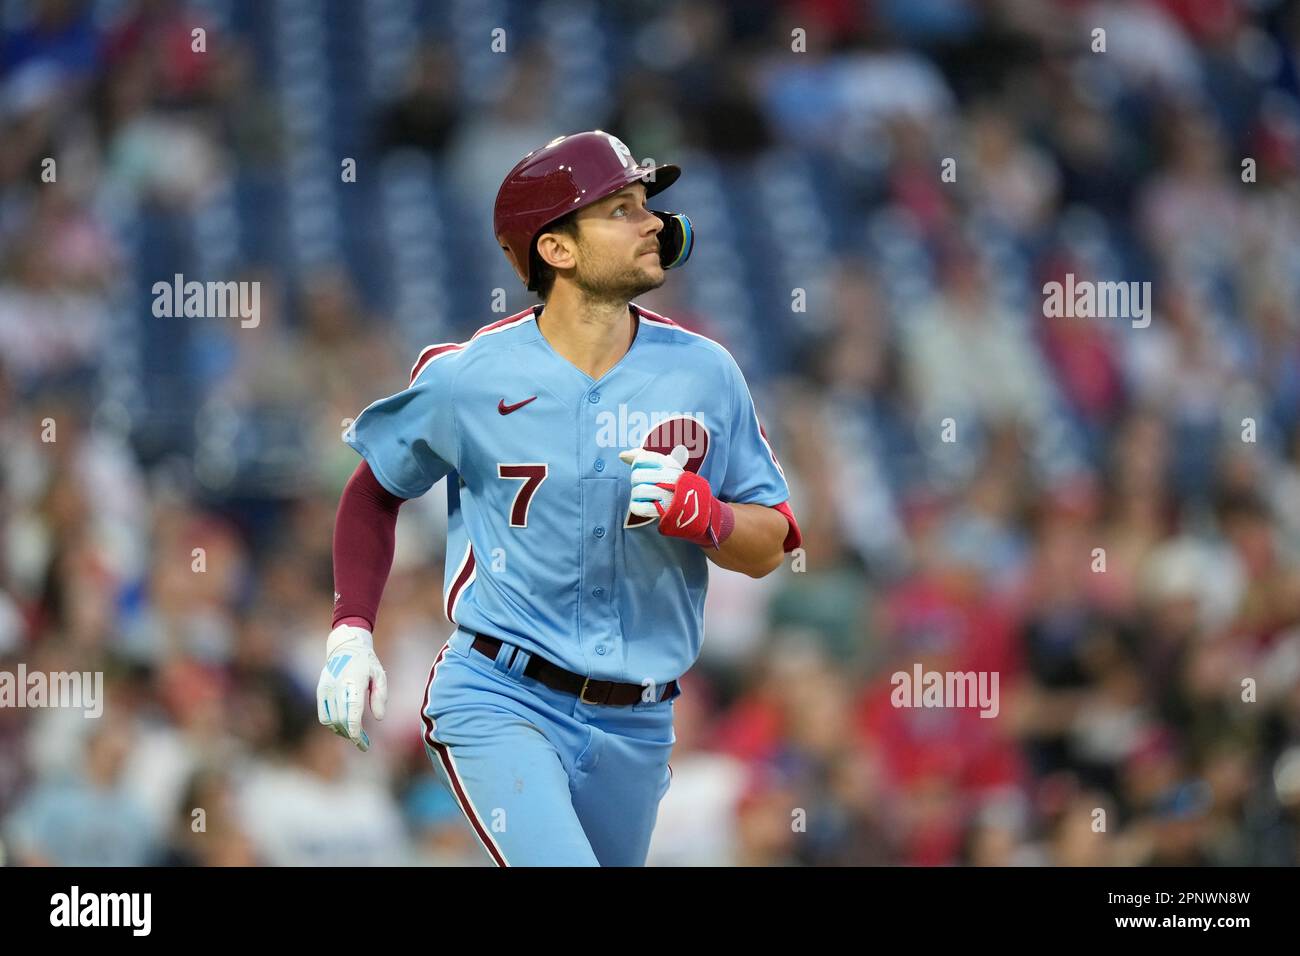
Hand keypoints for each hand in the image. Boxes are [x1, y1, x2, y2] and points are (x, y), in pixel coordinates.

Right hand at [316, 625, 387, 750]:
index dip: (355, 730)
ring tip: (355, 736)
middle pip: (341, 719)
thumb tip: (379, 718)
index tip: (361, 743)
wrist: (345, 646)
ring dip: (342, 732)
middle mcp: (337, 685)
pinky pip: (323, 715)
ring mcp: (326, 688)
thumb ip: (380, 696)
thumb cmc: (366, 662)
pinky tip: (344, 727)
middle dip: (352, 734)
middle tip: (363, 743)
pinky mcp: (320, 691)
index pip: (353, 710)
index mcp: (354, 680)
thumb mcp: (379, 674)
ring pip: (331, 720)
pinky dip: (333, 725)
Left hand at [619, 444, 688, 519]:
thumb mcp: (663, 465)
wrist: (691, 505)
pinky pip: (640, 508)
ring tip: (646, 495)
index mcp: (670, 465)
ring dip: (636, 495)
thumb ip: (642, 456)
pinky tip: (644, 504)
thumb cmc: (673, 483)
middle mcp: (670, 479)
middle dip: (636, 481)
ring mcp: (667, 496)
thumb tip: (622, 455)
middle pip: (637, 476)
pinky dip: (637, 507)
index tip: (641, 468)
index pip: (641, 459)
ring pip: (637, 492)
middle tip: (645, 484)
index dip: (636, 464)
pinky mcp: (663, 511)